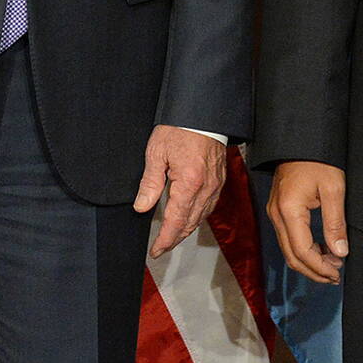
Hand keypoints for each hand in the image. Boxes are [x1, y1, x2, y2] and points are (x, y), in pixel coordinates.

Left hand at [133, 126, 226, 257]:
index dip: (165, 239)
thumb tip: (141, 207)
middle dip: (175, 238)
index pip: (176, 222)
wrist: (204, 112)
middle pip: (190, 224)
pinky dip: (197, 216)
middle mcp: (206, 188)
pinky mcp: (220, 180)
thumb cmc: (180, 127)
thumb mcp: (157, 152)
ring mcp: (216, 185)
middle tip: (161, 247)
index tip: (156, 250)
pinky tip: (189, 217)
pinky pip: (209, 206)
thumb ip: (150, 183)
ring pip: (201, 217)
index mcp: (190, 183)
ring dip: (186, 229)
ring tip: (172, 236)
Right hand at [266, 161, 349, 283]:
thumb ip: (335, 223)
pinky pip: (287, 238)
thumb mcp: (333, 189)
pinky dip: (303, 250)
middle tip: (335, 276)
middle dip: (313, 270)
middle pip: (291, 255)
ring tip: (332, 264)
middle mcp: (277, 214)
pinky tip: (321, 250)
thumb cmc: (318, 160)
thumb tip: (339, 253)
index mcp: (289, 210)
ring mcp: (275, 212)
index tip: (338, 273)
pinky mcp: (278, 209)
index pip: (302, 251)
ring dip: (309, 262)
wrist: (301, 139)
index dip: (320, 268)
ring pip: (288, 249)